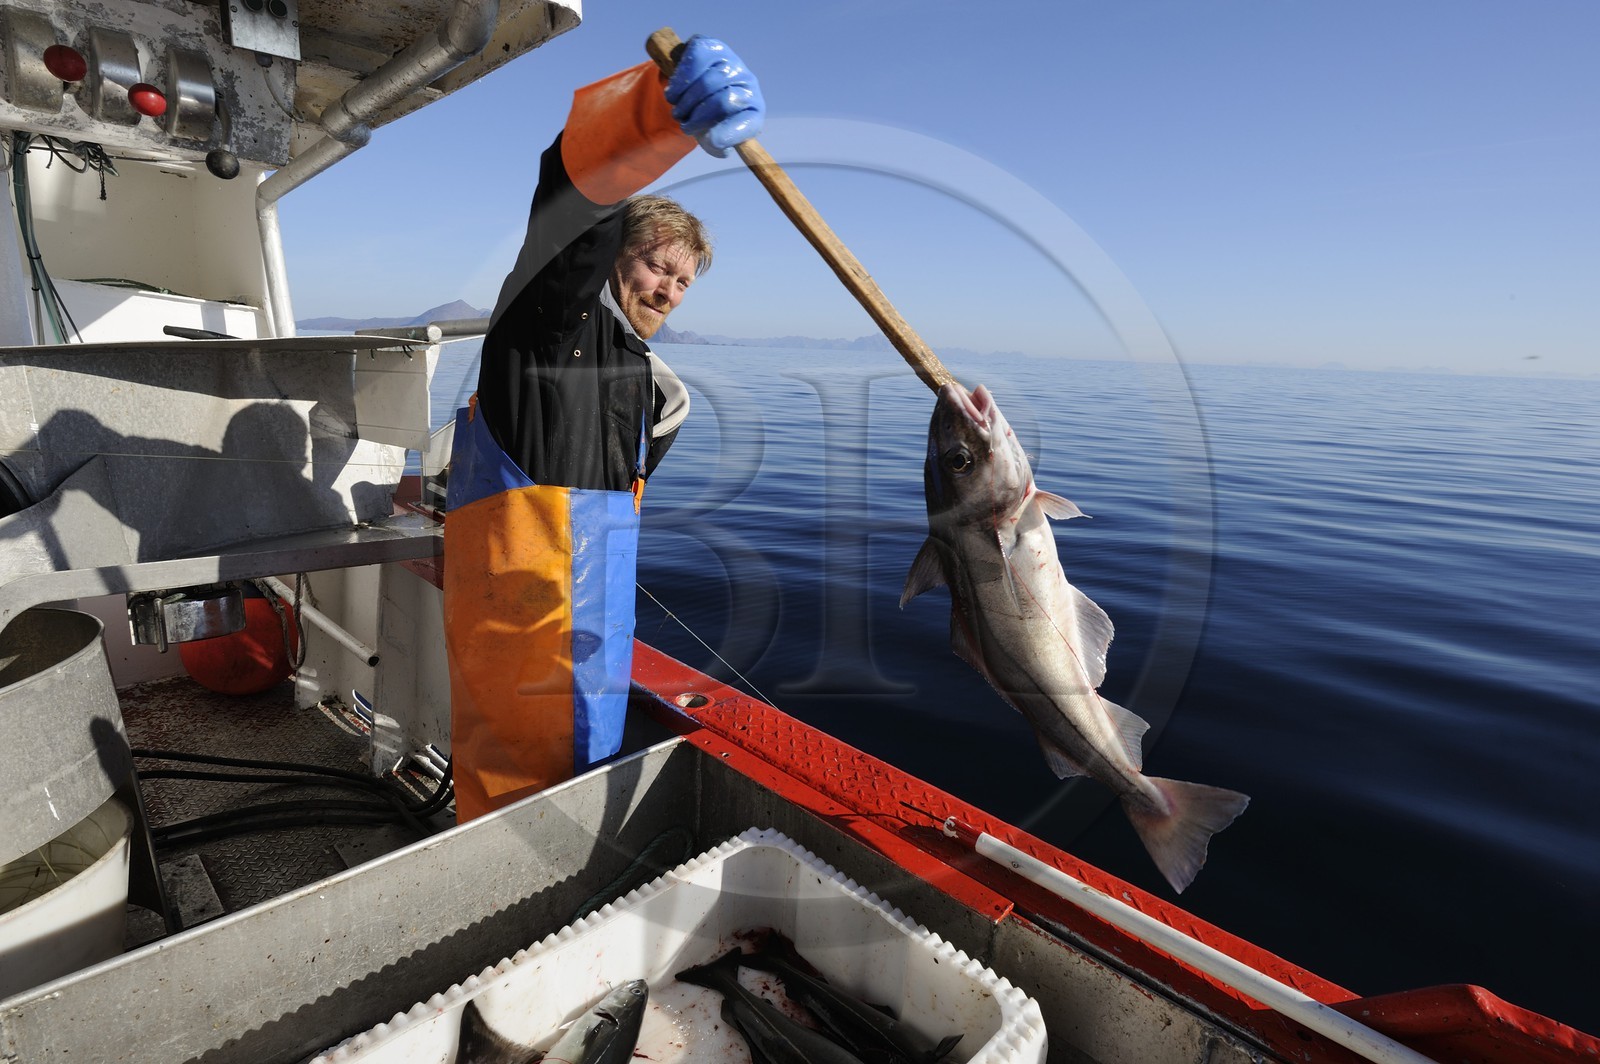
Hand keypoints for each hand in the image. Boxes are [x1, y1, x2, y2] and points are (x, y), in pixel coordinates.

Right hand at [665, 36, 763, 156]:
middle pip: (724, 101)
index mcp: (753, 110)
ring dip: (686, 101)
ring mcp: (731, 61)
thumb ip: (715, 143)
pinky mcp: (711, 46)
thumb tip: (713, 140)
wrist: (695, 90)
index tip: (709, 141)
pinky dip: (681, 79)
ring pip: (708, 82)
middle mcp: (748, 83)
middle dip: (698, 117)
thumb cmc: (707, 120)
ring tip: (678, 110)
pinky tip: (674, 92)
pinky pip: (696, 58)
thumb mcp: (714, 137)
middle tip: (684, 125)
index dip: (728, 133)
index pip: (747, 121)